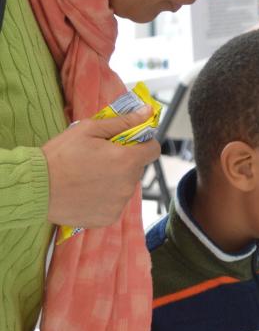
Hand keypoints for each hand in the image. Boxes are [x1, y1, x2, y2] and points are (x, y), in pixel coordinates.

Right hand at [43, 106, 160, 226]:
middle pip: (136, 169)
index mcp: (127, 160)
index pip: (153, 150)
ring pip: (125, 186)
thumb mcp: (89, 130)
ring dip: (114, 180)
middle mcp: (128, 184)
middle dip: (123, 162)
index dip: (142, 143)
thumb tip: (148, 112)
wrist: (34, 188)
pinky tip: (85, 192)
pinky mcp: (108, 218)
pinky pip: (114, 203)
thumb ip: (123, 122)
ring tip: (87, 177)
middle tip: (97, 159)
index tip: (127, 143)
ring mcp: (119, 204)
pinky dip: (104, 198)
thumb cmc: (60, 155)